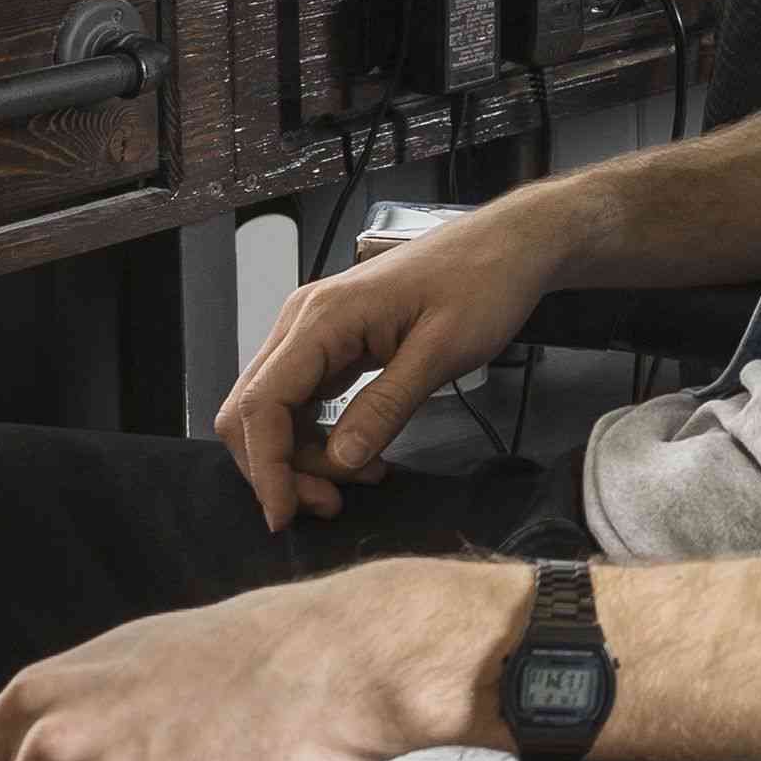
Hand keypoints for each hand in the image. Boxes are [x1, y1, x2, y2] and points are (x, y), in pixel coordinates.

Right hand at [212, 190, 578, 531]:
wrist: (507, 247)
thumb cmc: (482, 282)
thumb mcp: (443, 350)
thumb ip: (388, 405)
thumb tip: (340, 461)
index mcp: (323, 317)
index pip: (261, 403)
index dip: (265, 467)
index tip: (284, 514)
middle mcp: (304, 322)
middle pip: (253, 411)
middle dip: (281, 467)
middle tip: (331, 504)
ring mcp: (315, 332)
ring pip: (276, 410)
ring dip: (302, 457)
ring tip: (360, 481)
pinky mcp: (334, 344)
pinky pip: (303, 400)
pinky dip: (319, 437)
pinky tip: (360, 456)